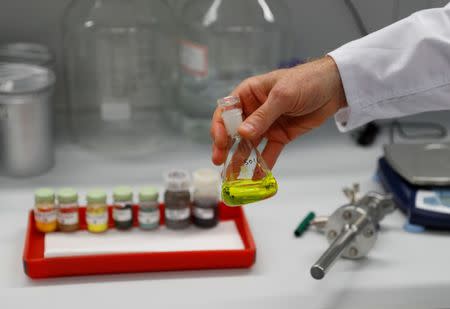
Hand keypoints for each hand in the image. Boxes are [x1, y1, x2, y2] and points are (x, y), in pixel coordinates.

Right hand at [211, 56, 346, 168]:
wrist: (334, 87)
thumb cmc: (307, 80)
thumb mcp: (283, 95)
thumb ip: (263, 115)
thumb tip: (243, 133)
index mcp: (249, 93)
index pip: (227, 111)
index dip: (219, 127)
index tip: (220, 142)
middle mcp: (254, 110)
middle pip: (234, 130)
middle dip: (225, 146)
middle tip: (219, 161)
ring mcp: (266, 124)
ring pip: (249, 144)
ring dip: (241, 159)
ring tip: (233, 176)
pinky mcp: (280, 135)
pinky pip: (268, 151)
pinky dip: (262, 163)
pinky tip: (256, 176)